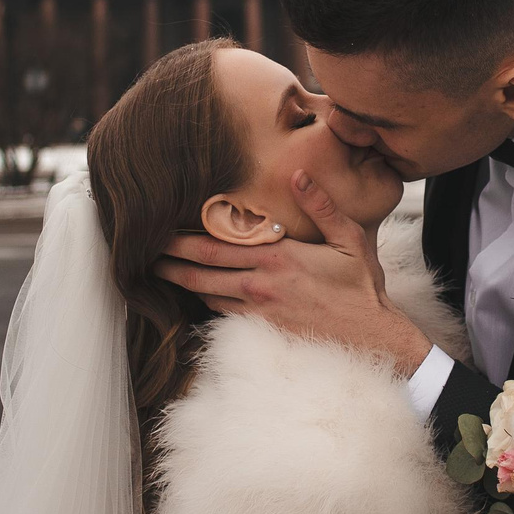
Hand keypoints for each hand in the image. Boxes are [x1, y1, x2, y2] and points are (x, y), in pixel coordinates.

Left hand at [154, 172, 432, 372]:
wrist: (373, 339)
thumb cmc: (362, 289)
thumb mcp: (349, 240)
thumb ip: (321, 206)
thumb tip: (299, 174)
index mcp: (277, 257)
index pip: (218, 243)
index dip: (184, 236)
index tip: (161, 225)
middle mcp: (261, 283)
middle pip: (200, 269)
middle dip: (168, 259)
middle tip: (141, 251)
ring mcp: (259, 309)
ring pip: (206, 293)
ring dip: (181, 281)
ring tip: (159, 270)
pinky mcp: (262, 328)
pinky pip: (222, 313)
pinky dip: (203, 301)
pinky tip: (194, 292)